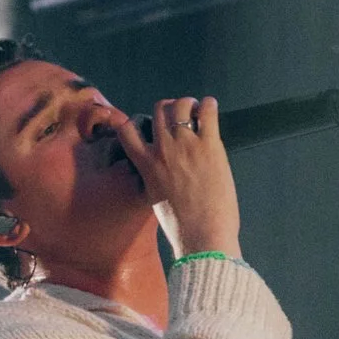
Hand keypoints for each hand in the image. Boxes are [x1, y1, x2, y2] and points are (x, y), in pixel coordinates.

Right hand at [98, 93, 241, 263]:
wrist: (202, 234)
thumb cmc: (180, 224)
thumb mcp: (155, 197)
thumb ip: (153, 176)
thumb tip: (157, 170)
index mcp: (145, 164)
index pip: (127, 130)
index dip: (139, 121)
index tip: (150, 124)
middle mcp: (162, 149)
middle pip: (159, 110)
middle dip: (171, 108)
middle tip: (182, 116)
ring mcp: (185, 145)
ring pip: (181, 106)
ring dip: (189, 104)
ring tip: (197, 111)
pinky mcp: (210, 146)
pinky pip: (207, 113)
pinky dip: (209, 105)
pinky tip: (211, 108)